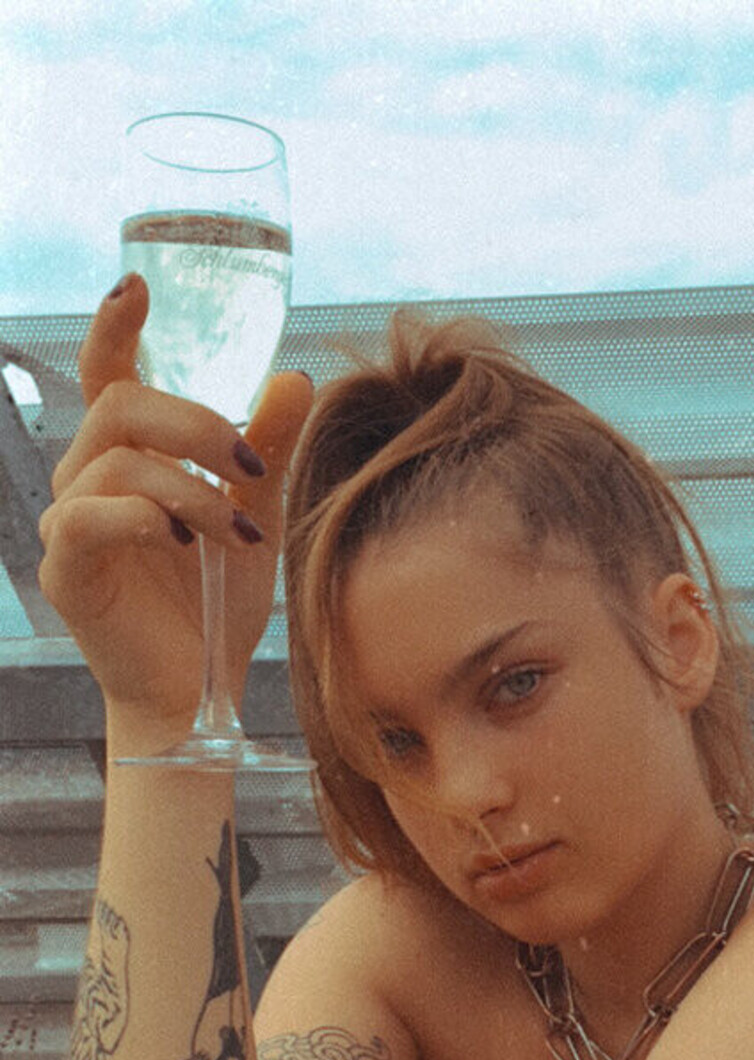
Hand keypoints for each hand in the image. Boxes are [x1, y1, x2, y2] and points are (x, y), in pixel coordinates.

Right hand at [38, 273, 313, 751]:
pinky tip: (187, 542)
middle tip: (248, 465)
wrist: (197, 688)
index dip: (114, 325)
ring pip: (117, 461)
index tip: (136, 286)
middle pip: (120, 402)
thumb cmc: (215, 603)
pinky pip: (91, 516)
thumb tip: (295, 376)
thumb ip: (265, 448)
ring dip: (191, 489)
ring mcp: (69, 522)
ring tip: (239, 532)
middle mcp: (87, 476)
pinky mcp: (66, 569)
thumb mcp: (254, 513)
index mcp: (128, 455)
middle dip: (193, 423)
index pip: (108, 372)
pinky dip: (146, 519)